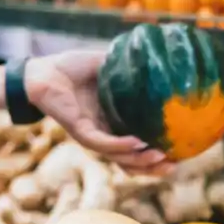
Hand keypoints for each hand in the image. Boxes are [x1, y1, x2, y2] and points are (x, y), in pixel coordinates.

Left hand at [25, 50, 172, 174]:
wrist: (43, 71)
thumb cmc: (73, 68)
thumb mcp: (109, 66)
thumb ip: (131, 66)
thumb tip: (158, 56)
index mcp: (113, 123)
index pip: (138, 146)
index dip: (157, 153)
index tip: (180, 154)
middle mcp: (105, 134)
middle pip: (131, 161)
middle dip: (152, 168)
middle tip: (175, 166)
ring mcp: (92, 135)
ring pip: (119, 158)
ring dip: (140, 160)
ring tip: (161, 157)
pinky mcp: (79, 131)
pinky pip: (102, 143)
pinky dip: (120, 145)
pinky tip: (137, 143)